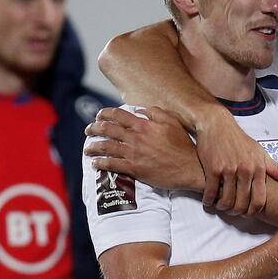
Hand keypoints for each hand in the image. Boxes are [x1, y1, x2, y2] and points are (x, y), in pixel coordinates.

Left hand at [84, 106, 203, 189]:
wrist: (190, 168)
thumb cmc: (184, 145)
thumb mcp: (173, 122)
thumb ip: (156, 113)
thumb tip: (140, 110)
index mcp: (144, 125)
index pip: (118, 115)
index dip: (105, 114)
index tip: (99, 116)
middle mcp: (136, 138)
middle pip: (108, 130)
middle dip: (94, 129)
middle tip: (89, 131)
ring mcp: (134, 153)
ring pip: (106, 147)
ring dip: (93, 147)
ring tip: (87, 149)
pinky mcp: (134, 168)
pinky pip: (112, 165)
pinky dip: (101, 163)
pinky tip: (95, 163)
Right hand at [195, 109, 277, 215]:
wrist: (218, 125)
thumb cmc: (240, 140)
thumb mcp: (260, 153)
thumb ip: (276, 169)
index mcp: (259, 168)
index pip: (259, 200)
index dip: (252, 211)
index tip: (246, 213)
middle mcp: (245, 170)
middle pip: (242, 204)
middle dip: (236, 212)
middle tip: (232, 211)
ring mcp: (229, 169)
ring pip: (226, 200)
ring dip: (222, 207)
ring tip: (220, 205)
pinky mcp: (213, 168)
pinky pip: (211, 192)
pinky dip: (209, 200)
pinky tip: (208, 200)